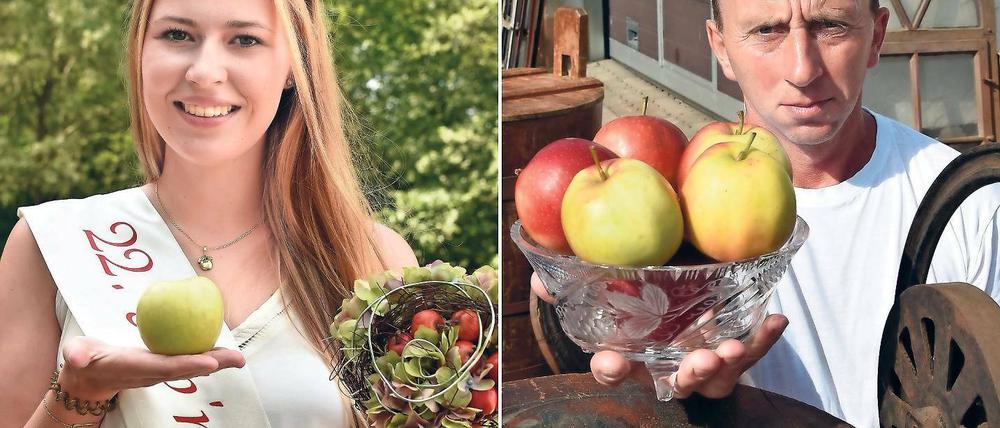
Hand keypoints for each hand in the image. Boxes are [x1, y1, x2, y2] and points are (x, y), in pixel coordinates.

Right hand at [57, 336, 245, 400]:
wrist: (90, 376)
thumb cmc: (84, 361)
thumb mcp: (77, 357)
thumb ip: (78, 355)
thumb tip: (78, 357)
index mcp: (136, 367)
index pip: (166, 367)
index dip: (188, 365)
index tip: (210, 363)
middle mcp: (153, 371)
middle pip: (188, 368)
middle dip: (213, 365)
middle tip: (238, 359)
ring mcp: (160, 370)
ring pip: (192, 365)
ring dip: (217, 361)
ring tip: (239, 358)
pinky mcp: (164, 364)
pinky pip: (188, 358)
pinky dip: (208, 354)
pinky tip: (224, 347)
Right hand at [530, 272, 787, 398]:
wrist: (686, 280)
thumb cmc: (637, 286)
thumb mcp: (602, 280)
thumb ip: (572, 279)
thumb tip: (540, 282)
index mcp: (631, 355)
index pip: (614, 369)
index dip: (611, 369)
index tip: (612, 361)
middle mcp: (667, 366)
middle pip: (675, 383)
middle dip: (688, 375)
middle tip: (698, 360)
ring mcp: (702, 362)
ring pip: (715, 379)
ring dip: (726, 365)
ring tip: (733, 347)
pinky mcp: (734, 352)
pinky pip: (752, 352)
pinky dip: (764, 339)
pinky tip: (776, 320)